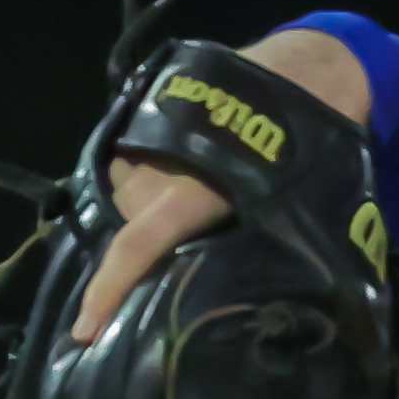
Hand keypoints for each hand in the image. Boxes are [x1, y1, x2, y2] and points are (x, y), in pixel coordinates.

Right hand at [69, 29, 372, 341]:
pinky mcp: (148, 112)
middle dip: (144, 252)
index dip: (109, 289)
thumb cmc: (314, 144)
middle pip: (131, 222)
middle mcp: (160, 160)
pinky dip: (148, 180)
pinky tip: (180, 182)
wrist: (312, 68)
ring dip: (149, 211)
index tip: (84, 330)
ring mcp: (149, 131)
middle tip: (176, 266)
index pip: (138, 244)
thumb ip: (273, 246)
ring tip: (192, 211)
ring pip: (129, 192)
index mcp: (198, 187)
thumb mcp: (302, 203)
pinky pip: (132, 162)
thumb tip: (265, 305)